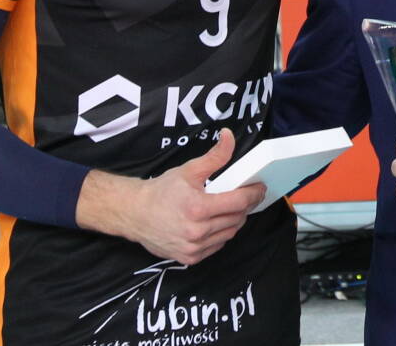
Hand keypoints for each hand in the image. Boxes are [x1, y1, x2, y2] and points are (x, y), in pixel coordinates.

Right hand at [79, 130, 264, 264]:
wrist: (135, 214)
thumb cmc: (161, 191)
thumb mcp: (189, 170)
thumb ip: (214, 156)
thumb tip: (229, 136)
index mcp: (198, 208)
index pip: (239, 202)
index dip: (254, 194)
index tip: (260, 187)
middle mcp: (196, 231)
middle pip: (237, 219)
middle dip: (245, 206)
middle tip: (247, 196)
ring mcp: (193, 247)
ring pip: (229, 234)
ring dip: (235, 221)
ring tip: (232, 208)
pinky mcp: (190, 258)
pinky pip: (217, 246)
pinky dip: (221, 234)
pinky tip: (217, 223)